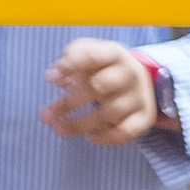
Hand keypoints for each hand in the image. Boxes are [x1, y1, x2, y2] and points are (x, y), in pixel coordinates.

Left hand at [45, 39, 163, 145]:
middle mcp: (130, 73)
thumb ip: (69, 59)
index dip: (69, 67)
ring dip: (79, 125)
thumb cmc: (102, 66)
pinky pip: (125, 132)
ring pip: (108, 113)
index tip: (51, 79)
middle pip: (99, 87)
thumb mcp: (88, 53)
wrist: (135, 77)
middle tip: (46, 115)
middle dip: (68, 103)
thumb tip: (54, 76)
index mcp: (114, 53)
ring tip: (59, 128)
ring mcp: (139, 96)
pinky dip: (105, 137)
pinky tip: (89, 135)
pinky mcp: (144, 117)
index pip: (92, 56)